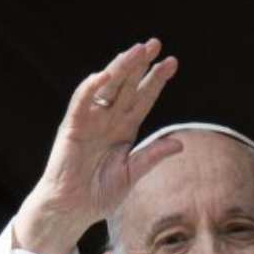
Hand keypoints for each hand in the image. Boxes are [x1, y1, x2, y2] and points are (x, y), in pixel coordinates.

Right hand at [13, 39, 179, 253]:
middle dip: (141, 65)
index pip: (143, 98)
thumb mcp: (132, 173)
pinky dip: (91, 87)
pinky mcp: (72, 126)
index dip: (157, 81)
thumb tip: (180, 143)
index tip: (172, 62)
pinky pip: (82, 102)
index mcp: (125, 130)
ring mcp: (91, 121)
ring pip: (107, 87)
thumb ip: (152, 156)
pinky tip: (106, 74)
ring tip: (137, 50)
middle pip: (127, 85)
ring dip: (121, 67)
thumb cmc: (99, 194)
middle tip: (155, 44)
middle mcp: (109, 120)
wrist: (72, 209)